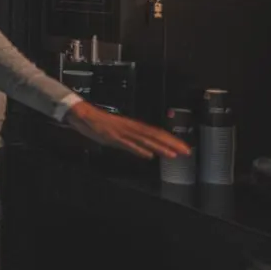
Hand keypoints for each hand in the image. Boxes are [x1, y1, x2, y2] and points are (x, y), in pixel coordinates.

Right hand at [64, 101, 193, 159]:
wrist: (84, 115)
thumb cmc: (101, 124)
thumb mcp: (120, 134)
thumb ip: (134, 144)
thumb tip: (148, 153)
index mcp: (134, 126)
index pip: (157, 134)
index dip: (171, 141)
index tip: (183, 148)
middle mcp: (132, 128)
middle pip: (156, 136)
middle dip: (172, 144)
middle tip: (186, 151)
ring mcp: (123, 132)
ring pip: (145, 140)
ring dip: (159, 147)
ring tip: (173, 154)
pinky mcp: (114, 137)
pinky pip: (128, 144)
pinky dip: (139, 149)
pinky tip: (148, 154)